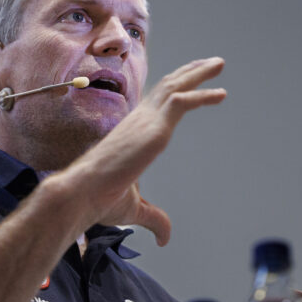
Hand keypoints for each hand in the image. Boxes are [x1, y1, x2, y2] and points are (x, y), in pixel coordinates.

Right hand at [62, 57, 226, 245]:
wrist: (81, 194)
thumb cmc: (98, 200)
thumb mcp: (134, 210)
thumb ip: (154, 218)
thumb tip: (166, 237)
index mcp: (133, 131)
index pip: (156, 101)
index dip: (174, 88)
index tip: (189, 80)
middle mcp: (138, 120)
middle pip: (168, 86)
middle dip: (190, 72)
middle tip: (210, 64)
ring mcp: (145, 121)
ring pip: (175, 86)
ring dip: (198, 73)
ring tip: (218, 64)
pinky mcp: (153, 128)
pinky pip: (182, 102)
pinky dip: (202, 95)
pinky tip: (220, 94)